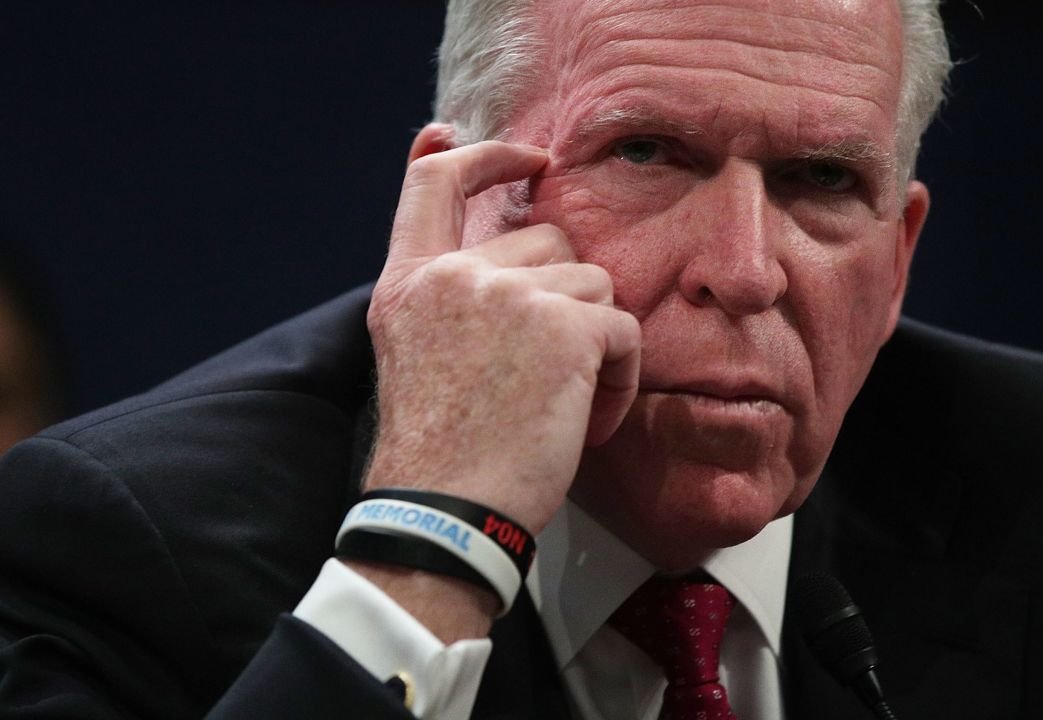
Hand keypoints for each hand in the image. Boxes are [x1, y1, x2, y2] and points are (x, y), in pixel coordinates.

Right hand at [364, 140, 640, 536]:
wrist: (446, 512)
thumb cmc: (443, 451)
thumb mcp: (418, 354)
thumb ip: (449, 291)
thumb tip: (500, 238)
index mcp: (410, 282)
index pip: (437, 180)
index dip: (487, 156)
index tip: (528, 157)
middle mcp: (455, 275)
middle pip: (549, 240)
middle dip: (566, 299)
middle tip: (546, 373)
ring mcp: (509, 294)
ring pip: (595, 282)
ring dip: (595, 342)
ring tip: (562, 403)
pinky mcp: (564, 326)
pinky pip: (624, 329)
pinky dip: (621, 379)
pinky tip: (585, 421)